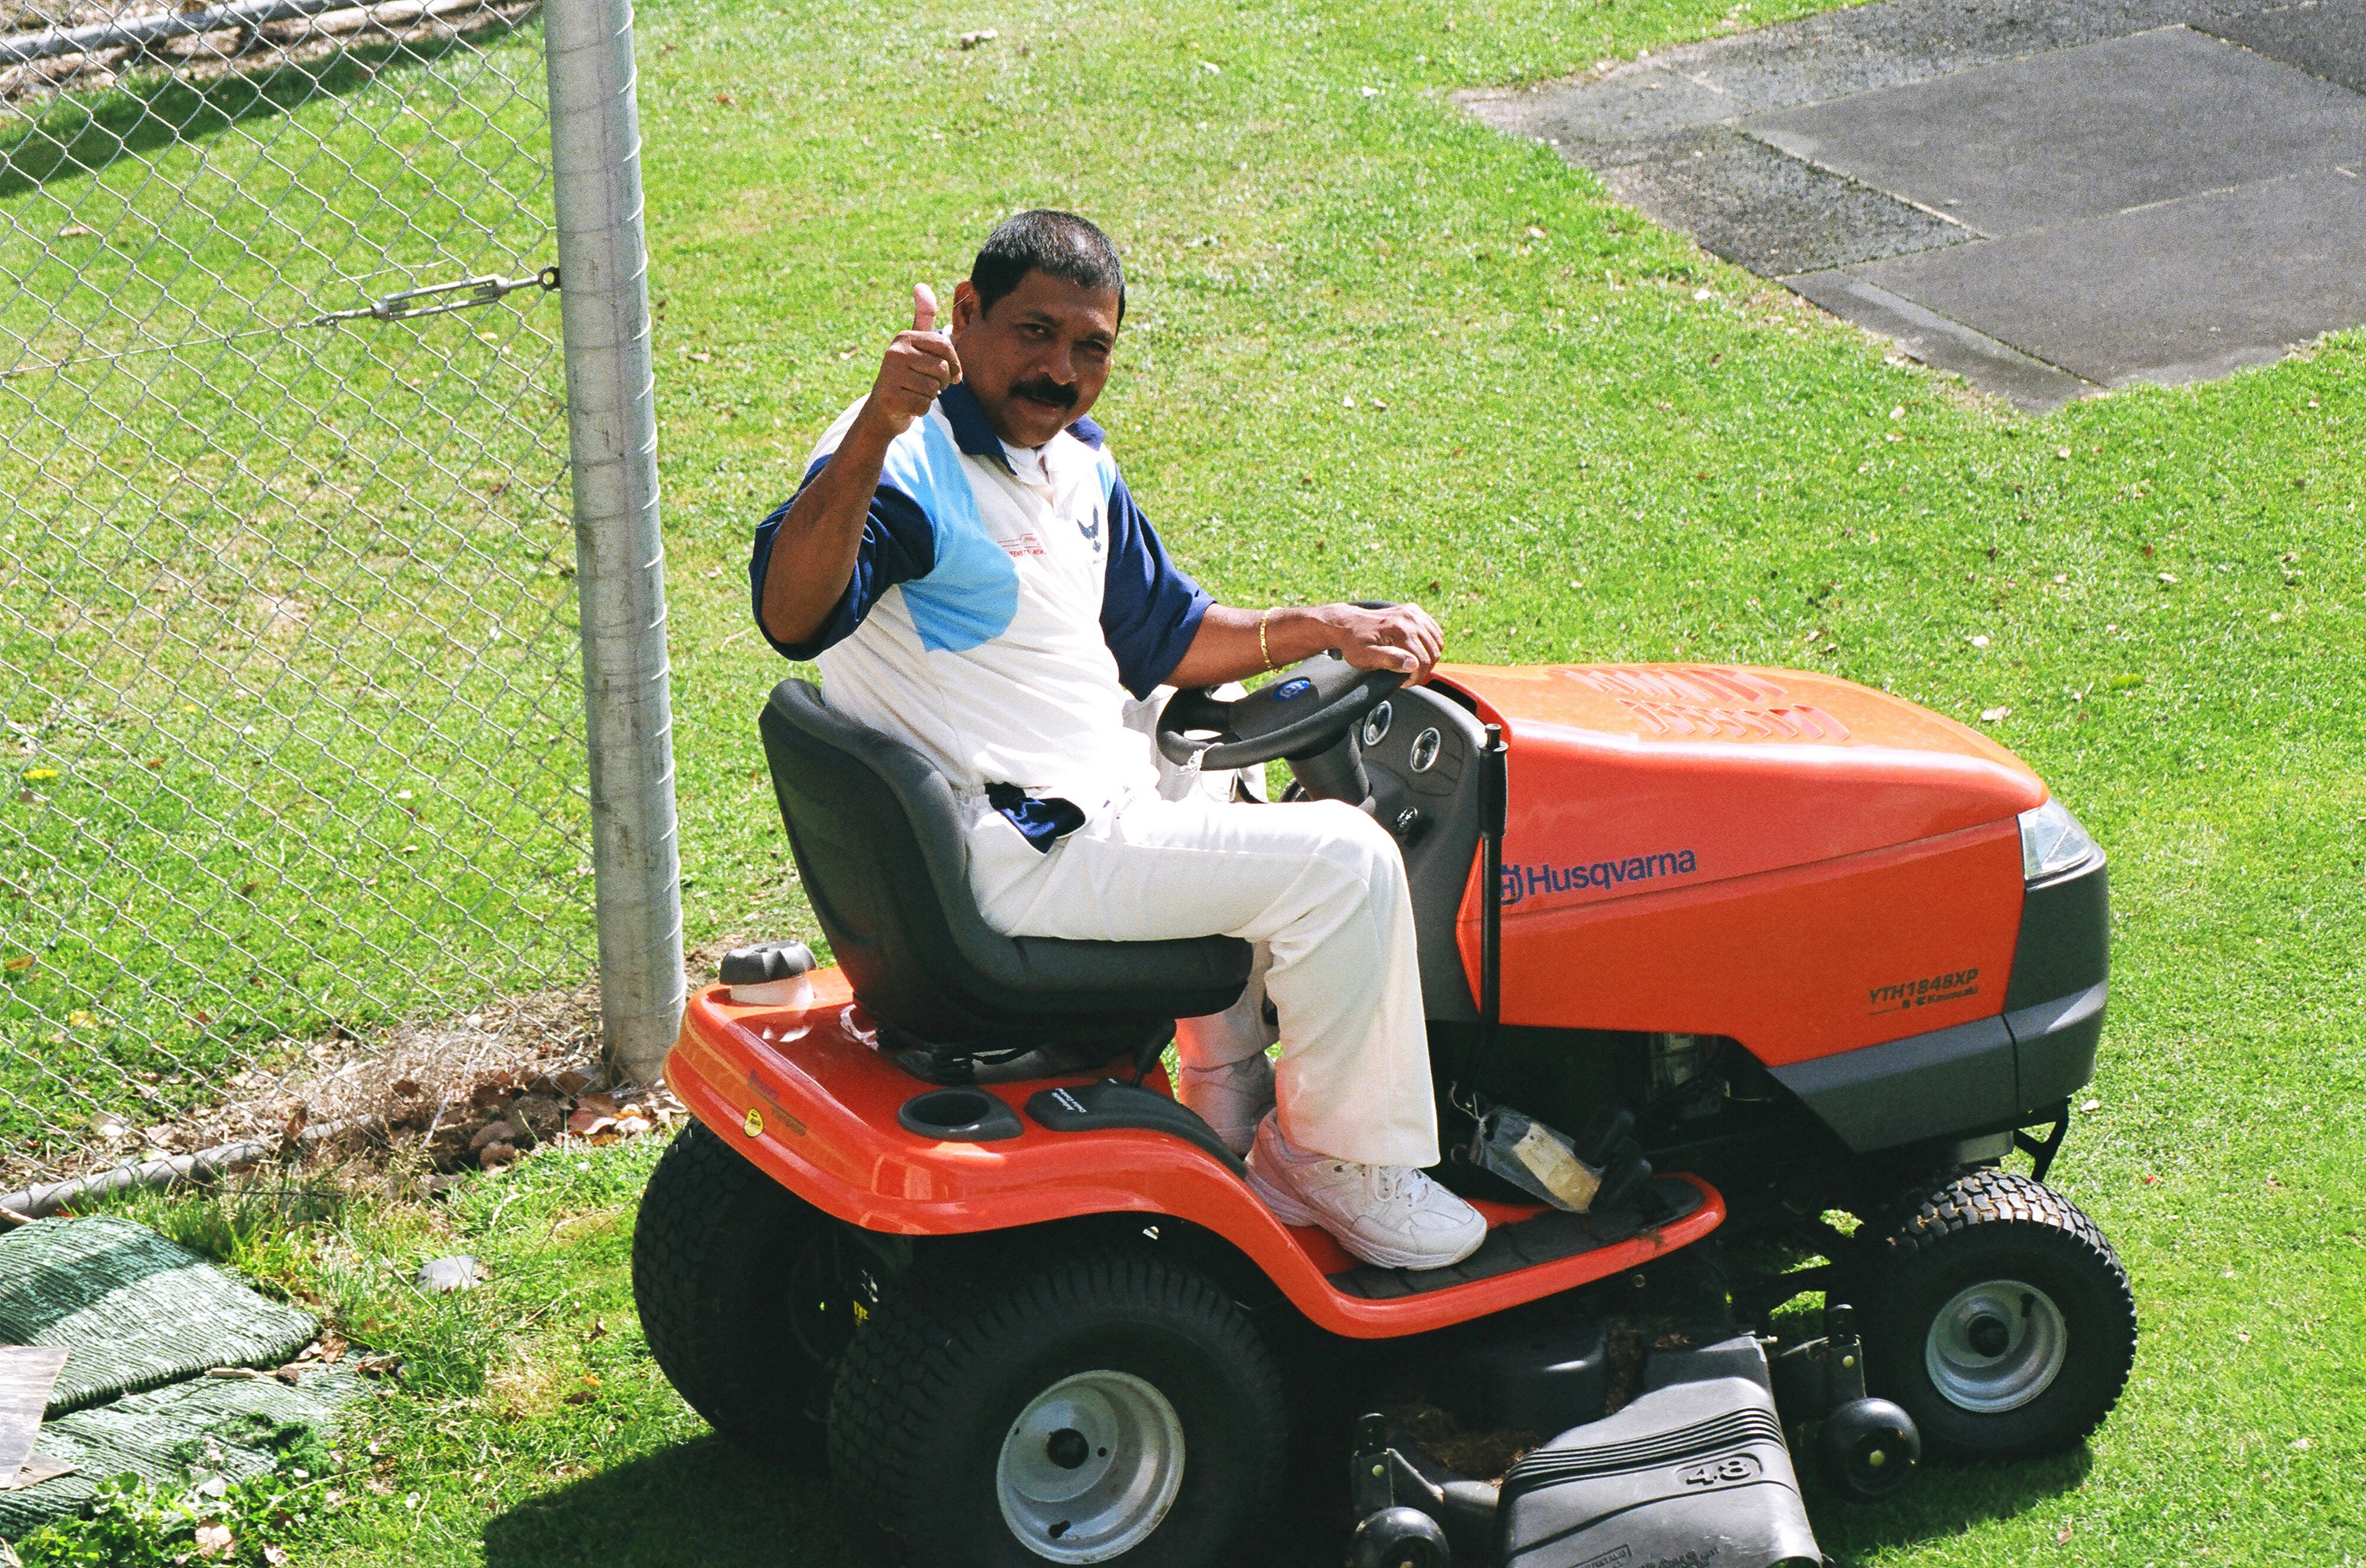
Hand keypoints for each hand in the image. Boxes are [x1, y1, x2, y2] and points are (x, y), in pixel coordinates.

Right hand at [857, 283, 962, 436]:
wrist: (883, 409)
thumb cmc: (906, 375)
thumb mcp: (914, 344)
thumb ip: (923, 318)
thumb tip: (921, 285)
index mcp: (904, 337)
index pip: (945, 346)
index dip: (954, 364)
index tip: (949, 374)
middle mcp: (894, 352)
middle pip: (941, 369)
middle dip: (941, 383)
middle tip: (927, 384)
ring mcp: (889, 374)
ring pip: (933, 388)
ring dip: (930, 396)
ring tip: (915, 392)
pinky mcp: (889, 396)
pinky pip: (923, 405)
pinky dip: (920, 409)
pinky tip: (908, 404)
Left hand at [1321, 602, 1443, 682]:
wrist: (1347, 623)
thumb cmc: (1354, 643)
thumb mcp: (1365, 656)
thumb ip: (1389, 659)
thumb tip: (1413, 664)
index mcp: (1400, 629)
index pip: (1423, 661)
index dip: (1416, 678)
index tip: (1403, 683)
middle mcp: (1410, 618)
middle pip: (1433, 652)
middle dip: (1424, 669)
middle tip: (1407, 676)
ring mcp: (1414, 612)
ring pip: (1437, 642)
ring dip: (1429, 657)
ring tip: (1411, 665)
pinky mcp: (1414, 611)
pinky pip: (1435, 632)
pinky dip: (1430, 644)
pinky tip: (1416, 652)